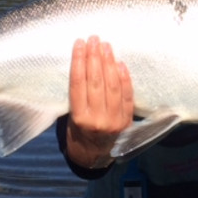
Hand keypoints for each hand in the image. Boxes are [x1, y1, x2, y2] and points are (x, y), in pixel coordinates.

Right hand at [65, 36, 133, 168]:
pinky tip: (120, 63)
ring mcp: (115, 120)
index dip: (79, 61)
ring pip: (113, 85)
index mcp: (80, 119)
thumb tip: (80, 66)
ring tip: (106, 46)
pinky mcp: (128, 120)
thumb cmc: (78, 135)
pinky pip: (128, 95)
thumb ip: (77, 98)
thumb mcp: (70, 120)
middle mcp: (98, 119)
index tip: (79, 43)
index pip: (78, 84)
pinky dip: (125, 78)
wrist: (95, 159)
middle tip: (93, 39)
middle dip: (94, 57)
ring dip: (109, 63)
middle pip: (96, 82)